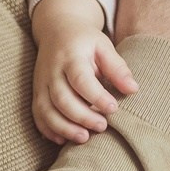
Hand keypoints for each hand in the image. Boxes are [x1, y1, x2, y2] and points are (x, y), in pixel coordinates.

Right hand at [30, 0, 137, 144]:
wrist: (56, 30)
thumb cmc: (85, 41)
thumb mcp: (103, 46)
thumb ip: (117, 68)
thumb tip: (133, 89)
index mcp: (70, 56)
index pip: (80, 79)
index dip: (96, 96)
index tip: (113, 108)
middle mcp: (52, 71)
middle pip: (62, 98)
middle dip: (82, 116)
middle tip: (102, 126)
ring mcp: (41, 83)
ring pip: (46, 110)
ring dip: (64, 127)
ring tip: (84, 138)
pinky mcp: (36, 93)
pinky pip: (37, 115)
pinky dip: (48, 129)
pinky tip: (63, 140)